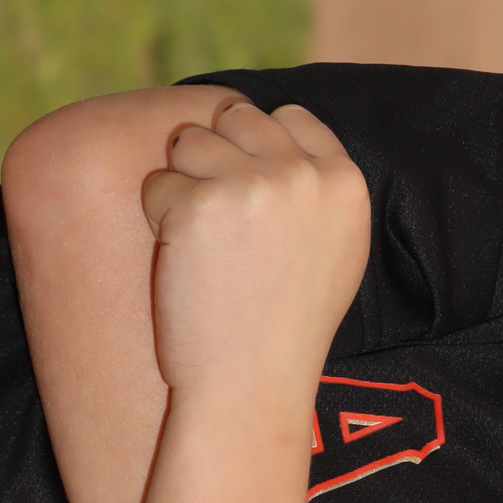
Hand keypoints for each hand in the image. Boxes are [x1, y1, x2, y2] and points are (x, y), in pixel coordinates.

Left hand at [137, 101, 369, 398]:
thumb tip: (280, 129)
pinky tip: (184, 263)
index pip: (290, 118)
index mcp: (345, 184)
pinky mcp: (197, 205)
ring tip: (202, 244)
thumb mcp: (336, 251)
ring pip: (190, 141)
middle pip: (236, 118)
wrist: (251, 385)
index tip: (246, 188)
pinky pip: (158, 182)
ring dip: (183, 183)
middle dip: (216, 157)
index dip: (257, 145)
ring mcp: (251, 186)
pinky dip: (159, 218)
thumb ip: (319, 191)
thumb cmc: (288, 327)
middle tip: (218, 221)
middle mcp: (303, 177)